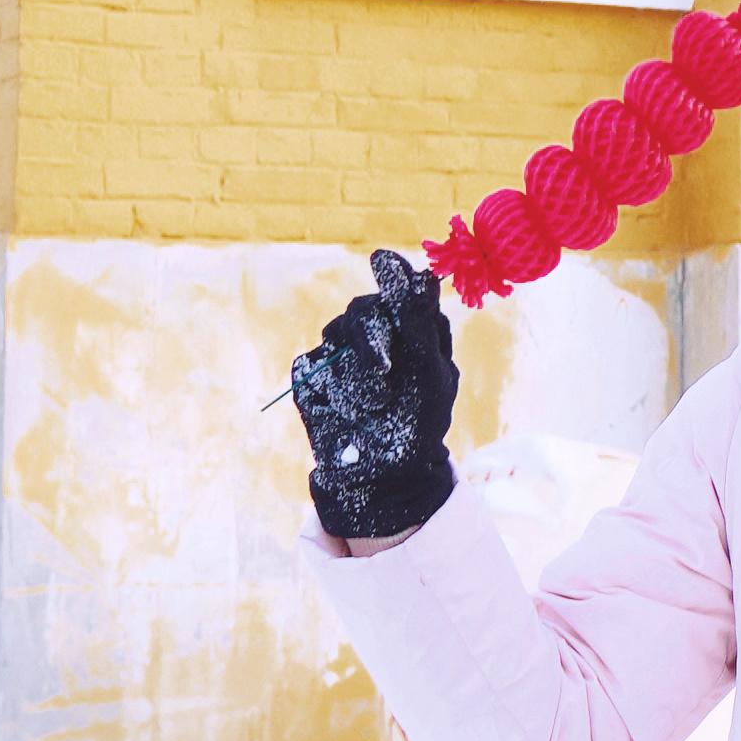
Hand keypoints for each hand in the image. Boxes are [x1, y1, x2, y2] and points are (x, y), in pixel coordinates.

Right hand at [290, 249, 461, 545]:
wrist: (385, 474)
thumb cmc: (419, 422)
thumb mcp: (429, 370)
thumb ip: (418, 318)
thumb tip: (413, 267)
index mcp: (412, 328)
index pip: (399, 289)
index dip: (392, 281)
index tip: (385, 266)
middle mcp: (376, 334)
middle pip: (364, 308)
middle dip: (373, 337)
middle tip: (383, 369)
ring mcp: (341, 352)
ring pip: (336, 333)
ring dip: (357, 370)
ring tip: (375, 403)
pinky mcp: (313, 375)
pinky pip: (312, 364)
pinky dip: (332, 387)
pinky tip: (347, 411)